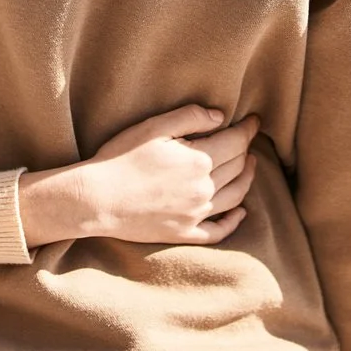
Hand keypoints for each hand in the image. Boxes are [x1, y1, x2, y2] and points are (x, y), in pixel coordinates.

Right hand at [18, 106, 259, 246]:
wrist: (96, 200)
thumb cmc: (120, 159)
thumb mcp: (153, 127)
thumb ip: (190, 117)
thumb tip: (221, 117)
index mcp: (199, 161)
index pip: (236, 142)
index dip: (249, 129)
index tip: (255, 121)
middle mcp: (204, 189)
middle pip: (238, 167)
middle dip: (247, 150)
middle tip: (248, 140)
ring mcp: (195, 215)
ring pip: (235, 197)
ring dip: (247, 179)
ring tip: (250, 166)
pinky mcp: (184, 233)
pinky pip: (218, 231)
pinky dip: (234, 221)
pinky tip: (240, 212)